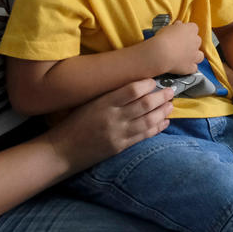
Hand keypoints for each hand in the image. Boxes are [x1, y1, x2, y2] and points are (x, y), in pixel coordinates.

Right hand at [45, 80, 173, 172]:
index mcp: (103, 102)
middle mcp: (113, 118)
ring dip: (163, 111)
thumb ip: (110, 94)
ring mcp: (118, 134)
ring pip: (148, 121)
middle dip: (161, 96)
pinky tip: (165, 121)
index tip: (155, 80)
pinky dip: (157, 127)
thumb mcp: (89, 102)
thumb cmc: (73, 123)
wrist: (60, 151)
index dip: (147, 83)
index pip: (132, 89)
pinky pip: (144, 136)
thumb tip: (135, 85)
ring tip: (171, 105)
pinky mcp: (120, 147)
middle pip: (145, 105)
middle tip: (171, 91)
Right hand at [148, 20, 202, 74]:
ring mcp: (194, 55)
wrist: (162, 53)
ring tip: (185, 57)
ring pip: (200, 55)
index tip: (180, 33)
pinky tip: (183, 66)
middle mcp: (196, 41)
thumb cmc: (163, 38)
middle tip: (180, 45)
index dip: (187, 31)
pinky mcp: (190, 66)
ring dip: (194, 56)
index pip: (193, 28)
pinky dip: (189, 67)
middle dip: (191, 43)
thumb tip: (179, 25)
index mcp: (191, 29)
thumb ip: (176, 27)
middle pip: (197, 41)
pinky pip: (194, 68)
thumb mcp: (168, 28)